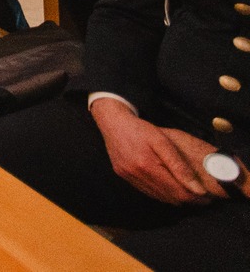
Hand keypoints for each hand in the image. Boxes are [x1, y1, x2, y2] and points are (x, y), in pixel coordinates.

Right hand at [92, 101, 227, 204]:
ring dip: (175, 198)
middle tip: (202, 197)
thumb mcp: (163, 142)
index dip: (195, 198)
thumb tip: (197, 189)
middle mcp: (136, 175)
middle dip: (188, 199)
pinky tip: (169, 188)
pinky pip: (147, 192)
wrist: (113, 122)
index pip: (178, 192)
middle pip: (169, 198)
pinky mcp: (123, 176)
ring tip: (188, 193)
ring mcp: (128, 177)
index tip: (208, 197)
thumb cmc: (140, 129)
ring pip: (158, 197)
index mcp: (146, 165)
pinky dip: (161, 193)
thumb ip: (180, 166)